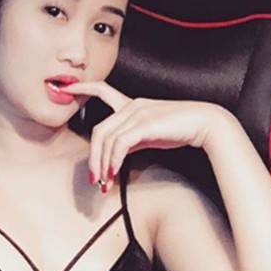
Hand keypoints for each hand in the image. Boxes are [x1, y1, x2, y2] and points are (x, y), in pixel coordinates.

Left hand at [66, 81, 225, 187]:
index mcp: (132, 104)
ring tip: (104, 182)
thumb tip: (116, 156)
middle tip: (94, 179)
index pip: (101, 89)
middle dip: (92, 157)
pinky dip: (113, 160)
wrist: (206, 124)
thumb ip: (132, 140)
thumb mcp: (150, 134)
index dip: (81, 87)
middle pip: (99, 129)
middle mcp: (132, 106)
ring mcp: (138, 113)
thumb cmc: (181, 129)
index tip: (64, 88)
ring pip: (106, 139)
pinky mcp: (145, 124)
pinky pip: (119, 144)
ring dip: (102, 164)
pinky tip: (115, 173)